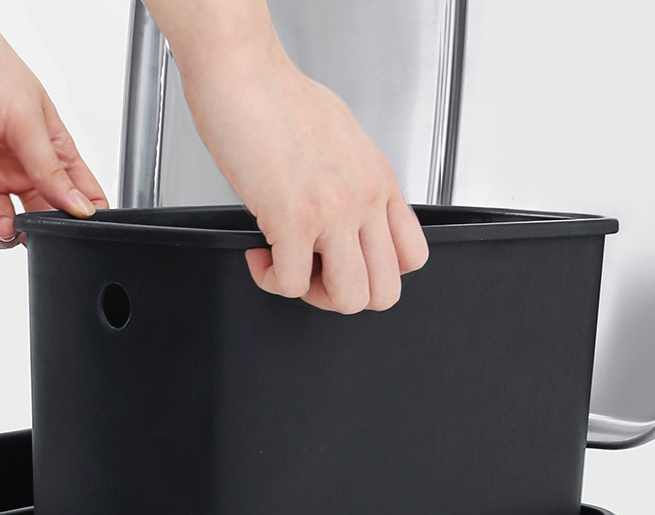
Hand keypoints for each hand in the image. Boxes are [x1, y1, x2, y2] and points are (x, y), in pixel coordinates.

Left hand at [0, 1, 107, 247]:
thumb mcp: (26, 117)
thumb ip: (50, 168)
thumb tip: (79, 206)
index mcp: (48, 145)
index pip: (78, 190)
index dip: (86, 214)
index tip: (86, 229)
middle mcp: (20, 163)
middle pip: (43, 213)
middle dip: (46, 231)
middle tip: (44, 234)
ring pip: (7, 221)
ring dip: (11, 232)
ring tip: (10, 228)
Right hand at [183, 52, 427, 311]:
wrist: (244, 74)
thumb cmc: (278, 98)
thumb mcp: (340, 139)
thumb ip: (350, 182)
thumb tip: (339, 212)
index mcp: (379, 180)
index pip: (411, 258)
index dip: (374, 274)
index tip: (341, 262)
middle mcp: (365, 198)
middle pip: (385, 291)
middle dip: (342, 296)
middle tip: (312, 275)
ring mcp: (333, 211)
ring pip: (350, 299)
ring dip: (311, 295)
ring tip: (287, 266)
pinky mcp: (293, 219)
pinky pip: (291, 285)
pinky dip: (269, 279)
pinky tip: (258, 252)